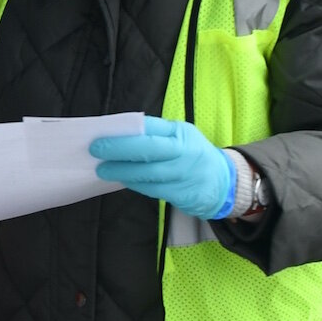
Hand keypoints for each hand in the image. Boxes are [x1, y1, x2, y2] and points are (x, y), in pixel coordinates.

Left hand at [89, 117, 236, 220]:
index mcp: (180, 132)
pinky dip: (135, 185)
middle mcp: (184, 151)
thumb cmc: (192, 156)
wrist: (225, 183)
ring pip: (149, 172)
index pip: (149, 127)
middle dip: (119, 149)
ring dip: (123, 171)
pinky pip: (154, 189)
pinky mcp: (183, 193)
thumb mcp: (179, 138)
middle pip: (148, 148)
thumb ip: (153, 136)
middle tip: (96, 151)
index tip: (101, 135)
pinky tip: (122, 181)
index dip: (124, 132)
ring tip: (102, 170)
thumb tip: (116, 137)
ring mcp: (184, 173)